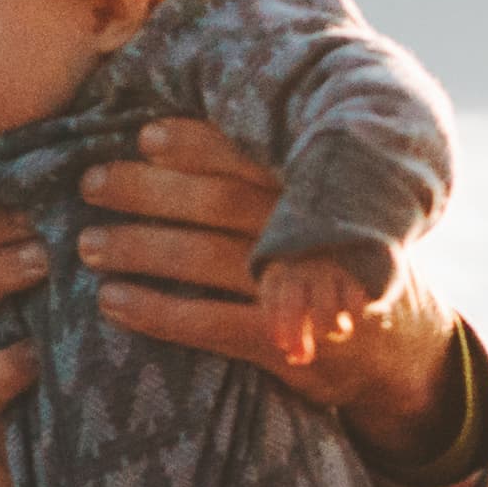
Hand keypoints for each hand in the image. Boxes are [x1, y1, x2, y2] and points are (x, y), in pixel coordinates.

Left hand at [77, 120, 462, 460]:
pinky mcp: (291, 346)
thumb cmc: (331, 264)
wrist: (399, 351)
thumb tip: (164, 137)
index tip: (143, 135)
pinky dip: (158, 312)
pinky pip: (212, 324)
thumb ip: (264, 180)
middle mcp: (315, 235)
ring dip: (141, 248)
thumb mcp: (320, 213)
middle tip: (90, 183)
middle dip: (150, 190)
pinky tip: (113, 302)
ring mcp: (306, 293)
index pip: (253, 158)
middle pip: (220, 203)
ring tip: (87, 244)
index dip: (197, 144)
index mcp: (322, 192)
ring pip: (209, 259)